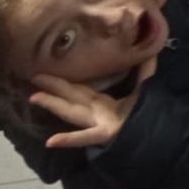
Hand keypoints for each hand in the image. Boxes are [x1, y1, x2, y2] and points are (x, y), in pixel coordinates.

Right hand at [30, 55, 155, 148]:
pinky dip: (69, 139)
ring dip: (53, 105)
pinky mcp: (105, 133)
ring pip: (71, 112)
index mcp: (100, 101)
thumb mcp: (144, 86)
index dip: (62, 80)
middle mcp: (93, 110)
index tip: (44, 70)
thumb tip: (151, 47)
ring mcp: (97, 122)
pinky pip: (86, 137)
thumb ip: (145, 69)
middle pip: (69, 96)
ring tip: (34, 97)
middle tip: (33, 76)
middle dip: (52, 86)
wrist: (155, 132)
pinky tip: (52, 141)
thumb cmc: (144, 112)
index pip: (78, 88)